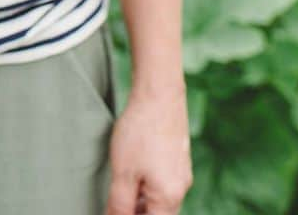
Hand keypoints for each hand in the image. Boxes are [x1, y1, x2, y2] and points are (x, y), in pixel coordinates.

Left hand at [106, 86, 192, 214]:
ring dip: (140, 201)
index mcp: (169, 197)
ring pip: (160, 200)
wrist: (159, 95)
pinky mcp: (178, 160)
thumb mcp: (123, 173)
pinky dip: (147, 187)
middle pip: (158, 214)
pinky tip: (132, 173)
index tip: (115, 211)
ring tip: (120, 188)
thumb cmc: (140, 132)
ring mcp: (181, 174)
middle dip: (136, 212)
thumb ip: (120, 204)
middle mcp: (181, 189)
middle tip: (115, 203)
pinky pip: (163, 183)